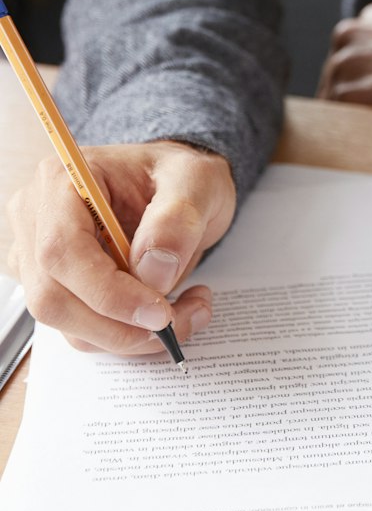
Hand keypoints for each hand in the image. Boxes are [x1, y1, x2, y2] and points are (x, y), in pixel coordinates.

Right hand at [6, 139, 235, 356]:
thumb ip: (177, 219)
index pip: (63, 249)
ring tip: (183, 313)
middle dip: (120, 324)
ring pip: (67, 323)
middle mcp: (38, 219)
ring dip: (128, 335)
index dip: (107, 292)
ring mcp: (38, 257)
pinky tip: (164, 313)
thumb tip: (154, 273)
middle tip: (177, 320)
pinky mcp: (55, 286)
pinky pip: (82, 328)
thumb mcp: (196, 180)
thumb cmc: (175, 175)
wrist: (173, 187)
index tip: (158, 312)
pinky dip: (125, 334)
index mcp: (63, 180)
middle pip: (54, 297)